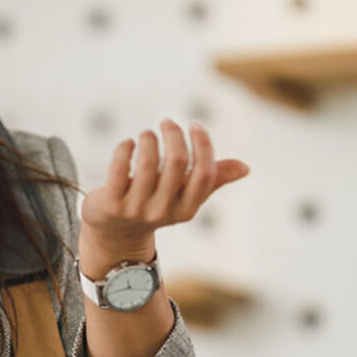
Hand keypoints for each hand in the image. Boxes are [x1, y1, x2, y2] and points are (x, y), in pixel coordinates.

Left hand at [80, 119, 249, 256]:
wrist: (115, 234)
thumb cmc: (155, 204)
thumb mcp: (184, 196)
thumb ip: (212, 179)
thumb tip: (245, 167)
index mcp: (187, 209)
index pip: (204, 173)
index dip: (203, 144)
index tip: (195, 125)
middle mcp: (163, 211)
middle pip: (177, 162)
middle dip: (173, 134)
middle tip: (167, 122)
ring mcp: (136, 209)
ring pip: (148, 161)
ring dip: (148, 138)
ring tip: (147, 134)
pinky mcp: (111, 204)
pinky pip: (120, 167)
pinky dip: (125, 148)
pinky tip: (129, 144)